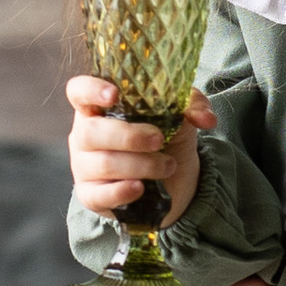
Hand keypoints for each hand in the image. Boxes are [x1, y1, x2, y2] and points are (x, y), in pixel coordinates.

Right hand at [68, 75, 212, 228]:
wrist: (172, 182)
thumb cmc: (166, 139)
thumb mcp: (180, 116)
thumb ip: (192, 106)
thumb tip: (206, 118)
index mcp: (100, 107)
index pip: (79, 91)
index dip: (91, 90)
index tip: (114, 95)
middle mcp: (85, 134)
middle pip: (91, 132)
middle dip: (129, 136)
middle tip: (159, 140)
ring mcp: (84, 166)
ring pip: (102, 164)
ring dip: (140, 165)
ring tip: (168, 166)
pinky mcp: (91, 195)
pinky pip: (98, 195)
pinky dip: (121, 191)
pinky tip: (141, 188)